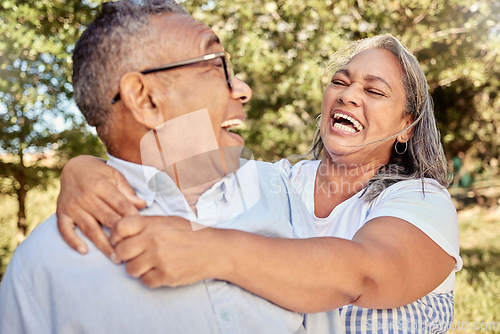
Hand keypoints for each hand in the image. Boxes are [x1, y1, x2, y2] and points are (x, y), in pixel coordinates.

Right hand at [56, 155, 145, 260]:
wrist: (73, 167)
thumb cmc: (99, 173)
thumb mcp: (115, 175)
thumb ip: (127, 192)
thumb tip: (142, 205)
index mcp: (101, 185)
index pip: (119, 204)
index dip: (131, 217)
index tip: (141, 230)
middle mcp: (86, 197)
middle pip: (106, 218)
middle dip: (120, 235)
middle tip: (132, 251)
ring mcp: (73, 206)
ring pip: (90, 228)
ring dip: (103, 245)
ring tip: (116, 258)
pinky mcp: (62, 213)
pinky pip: (65, 230)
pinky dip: (73, 241)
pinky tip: (84, 251)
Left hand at [111, 216, 226, 287]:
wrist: (215, 249)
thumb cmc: (191, 234)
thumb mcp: (169, 220)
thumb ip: (146, 224)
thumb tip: (122, 231)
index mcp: (153, 223)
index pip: (120, 227)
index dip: (116, 236)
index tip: (120, 241)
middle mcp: (153, 240)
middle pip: (120, 251)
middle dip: (124, 255)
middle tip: (134, 255)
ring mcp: (159, 259)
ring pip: (130, 269)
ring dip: (137, 269)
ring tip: (149, 264)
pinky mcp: (166, 276)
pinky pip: (145, 281)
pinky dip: (150, 279)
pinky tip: (160, 271)